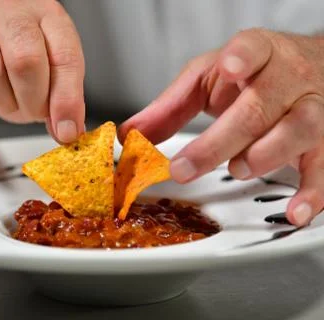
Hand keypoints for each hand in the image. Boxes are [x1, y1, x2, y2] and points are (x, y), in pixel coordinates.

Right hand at [0, 0, 84, 142]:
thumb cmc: (12, 58)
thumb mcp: (49, 72)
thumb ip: (63, 98)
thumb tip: (67, 131)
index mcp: (46, 16)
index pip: (65, 56)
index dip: (67, 99)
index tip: (66, 130)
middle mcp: (8, 12)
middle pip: (25, 62)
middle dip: (32, 103)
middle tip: (31, 111)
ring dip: (1, 104)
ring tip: (5, 101)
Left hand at [121, 28, 323, 226]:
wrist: (307, 69)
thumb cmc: (254, 73)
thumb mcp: (207, 79)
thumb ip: (169, 107)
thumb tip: (130, 135)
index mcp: (257, 54)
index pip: (252, 49)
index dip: (242, 58)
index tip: (229, 68)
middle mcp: (288, 79)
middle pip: (258, 108)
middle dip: (218, 142)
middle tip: (185, 167)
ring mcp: (312, 108)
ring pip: (296, 132)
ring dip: (262, 158)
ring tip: (237, 169)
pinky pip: (323, 168)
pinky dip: (311, 192)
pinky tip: (294, 210)